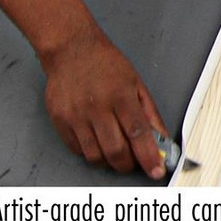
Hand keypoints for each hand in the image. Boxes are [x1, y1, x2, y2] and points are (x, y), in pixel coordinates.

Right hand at [40, 26, 167, 178]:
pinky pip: (78, 150)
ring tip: (117, 150)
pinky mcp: (60, 122)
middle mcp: (97, 108)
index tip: (156, 171)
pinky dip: (91, 153)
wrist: (71, 49)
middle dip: (129, 164)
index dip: (148, 156)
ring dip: (110, 161)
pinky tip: (98, 142)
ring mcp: (76, 116)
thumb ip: (149, 112)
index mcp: (120, 95)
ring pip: (95, 156)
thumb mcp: (136, 82)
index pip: (138, 134)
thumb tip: (160, 137)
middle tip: (136, 161)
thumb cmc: (105, 63)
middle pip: (116, 151)